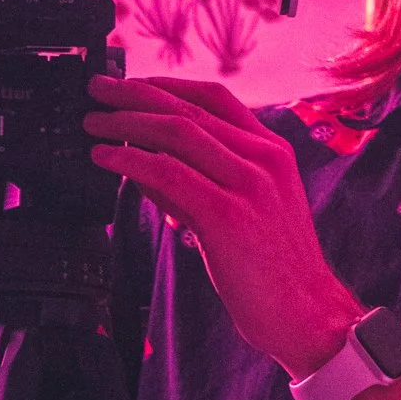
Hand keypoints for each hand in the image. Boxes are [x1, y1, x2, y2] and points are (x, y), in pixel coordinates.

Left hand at [83, 75, 361, 377]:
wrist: (308, 316)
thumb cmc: (274, 272)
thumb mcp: (243, 213)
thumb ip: (200, 184)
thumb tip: (145, 164)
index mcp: (273, 151)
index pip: (216, 98)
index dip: (167, 85)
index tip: (130, 83)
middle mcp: (264, 158)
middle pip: (189, 109)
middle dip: (135, 94)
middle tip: (97, 89)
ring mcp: (250, 183)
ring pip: (177, 132)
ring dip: (125, 122)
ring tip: (92, 124)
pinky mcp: (229, 214)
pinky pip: (169, 172)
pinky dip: (130, 159)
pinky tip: (105, 157)